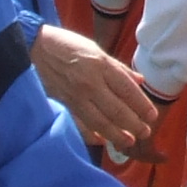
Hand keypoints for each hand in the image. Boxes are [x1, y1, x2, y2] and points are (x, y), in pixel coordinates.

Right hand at [33, 24, 158, 156]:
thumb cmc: (67, 45)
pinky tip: (102, 140)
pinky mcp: (63, 104)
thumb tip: (139, 81)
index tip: (152, 116)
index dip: (142, 105)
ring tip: (129, 141)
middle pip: (117, 110)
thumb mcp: (96, 50)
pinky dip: (91, 135)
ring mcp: (75, 96)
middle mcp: (90, 83)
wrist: (33, 47)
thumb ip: (118, 68)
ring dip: (117, 134)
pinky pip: (80, 123)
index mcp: (101, 65)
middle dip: (133, 124)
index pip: (128, 90)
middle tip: (145, 132)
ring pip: (100, 121)